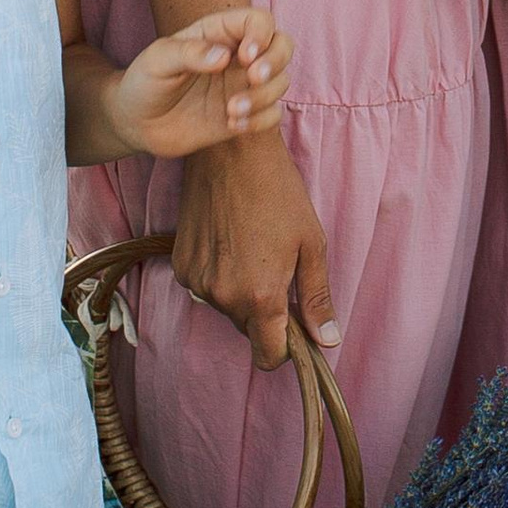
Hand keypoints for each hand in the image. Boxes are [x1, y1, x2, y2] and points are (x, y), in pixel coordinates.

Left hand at [112, 7, 291, 158]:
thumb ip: (189, 53)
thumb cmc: (145, 81)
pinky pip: (273, 114)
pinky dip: (261, 120)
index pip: (259, 21)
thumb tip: (225, 57)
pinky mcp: (243, 114)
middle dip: (275, 62)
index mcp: (220, 32)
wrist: (136, 123)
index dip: (261, 35)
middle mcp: (238, 56)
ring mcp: (242, 85)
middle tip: (253, 79)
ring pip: (280, 81)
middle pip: (283, 45)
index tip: (244, 57)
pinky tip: (233, 125)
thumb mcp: (157, 60)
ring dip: (263, 97)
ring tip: (231, 112)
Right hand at [173, 130, 338, 368]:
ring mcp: (196, 282)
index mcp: (260, 297)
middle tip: (276, 265)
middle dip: (264, 309)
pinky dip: (218, 273)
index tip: (293, 321)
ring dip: (240, 290)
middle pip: (248, 329)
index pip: (268, 357)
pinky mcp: (180, 265)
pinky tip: (229, 238)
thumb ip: (316, 297)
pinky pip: (205, 286)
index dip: (285, 346)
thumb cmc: (278, 191)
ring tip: (251, 244)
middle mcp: (223, 297)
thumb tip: (327, 340)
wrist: (231, 150)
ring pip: (226, 306)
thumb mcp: (311, 242)